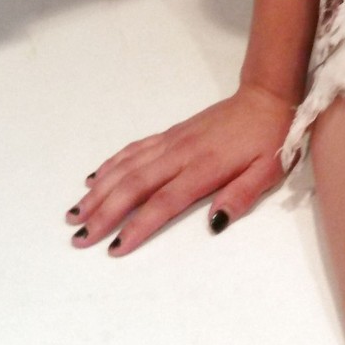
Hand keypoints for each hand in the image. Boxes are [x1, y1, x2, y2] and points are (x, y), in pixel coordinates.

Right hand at [65, 82, 295, 255]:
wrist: (265, 97)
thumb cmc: (269, 139)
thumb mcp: (268, 172)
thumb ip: (241, 196)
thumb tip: (215, 223)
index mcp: (205, 168)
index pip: (164, 201)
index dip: (138, 225)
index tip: (115, 247)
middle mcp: (181, 154)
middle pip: (135, 185)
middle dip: (104, 212)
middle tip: (79, 237)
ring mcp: (172, 142)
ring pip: (128, 167)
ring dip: (100, 191)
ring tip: (75, 213)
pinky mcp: (170, 134)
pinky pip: (134, 150)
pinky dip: (112, 164)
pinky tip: (96, 179)